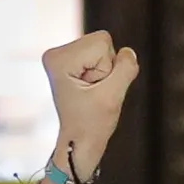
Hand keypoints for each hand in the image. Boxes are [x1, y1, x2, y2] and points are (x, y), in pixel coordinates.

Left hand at [42, 31, 139, 179]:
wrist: (79, 141)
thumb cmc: (91, 124)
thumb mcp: (112, 96)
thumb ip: (125, 69)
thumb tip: (128, 51)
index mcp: (58, 58)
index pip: (102, 42)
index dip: (107, 68)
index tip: (93, 90)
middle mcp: (56, 53)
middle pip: (102, 41)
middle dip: (106, 68)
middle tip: (93, 92)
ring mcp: (62, 56)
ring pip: (104, 48)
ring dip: (105, 72)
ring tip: (92, 92)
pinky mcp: (71, 60)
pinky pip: (102, 54)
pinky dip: (103, 72)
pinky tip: (91, 88)